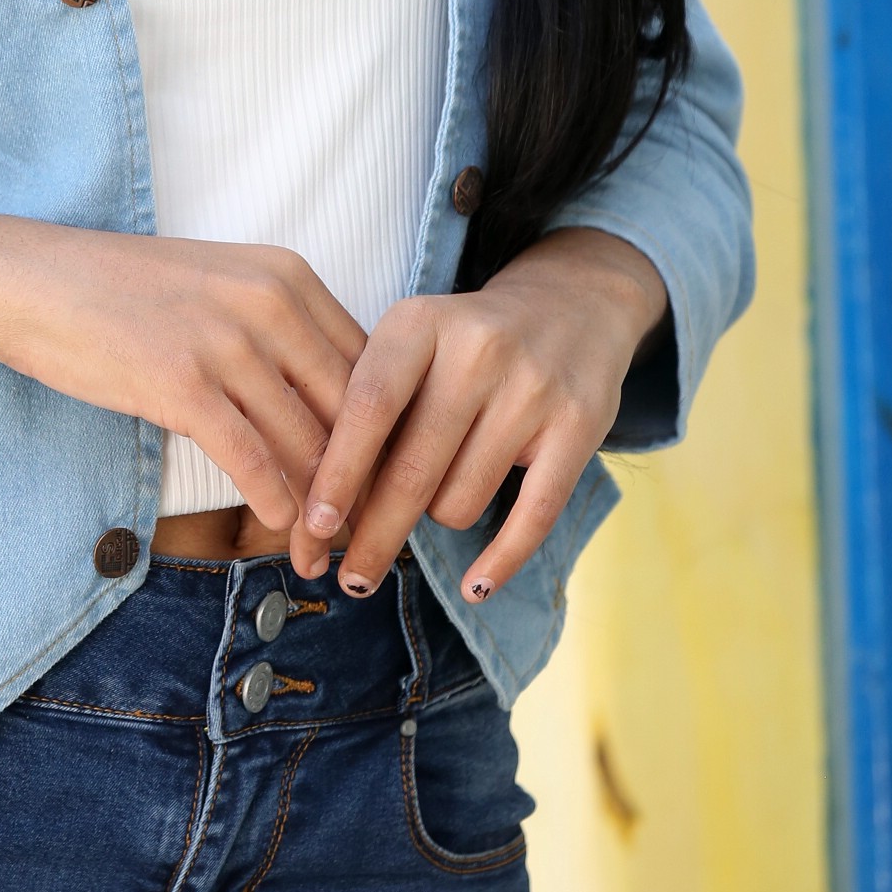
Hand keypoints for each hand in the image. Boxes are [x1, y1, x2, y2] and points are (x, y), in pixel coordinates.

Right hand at [0, 215, 367, 537]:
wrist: (30, 279)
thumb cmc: (123, 294)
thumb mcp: (220, 292)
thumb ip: (279, 336)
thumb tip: (330, 415)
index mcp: (288, 276)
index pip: (369, 367)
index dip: (385, 436)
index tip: (387, 489)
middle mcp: (270, 301)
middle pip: (351, 411)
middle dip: (364, 485)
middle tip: (367, 538)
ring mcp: (226, 340)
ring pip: (306, 443)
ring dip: (320, 511)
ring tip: (322, 554)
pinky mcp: (181, 380)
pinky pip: (251, 457)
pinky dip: (273, 501)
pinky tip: (278, 529)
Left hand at [286, 227, 669, 601]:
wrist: (570, 303)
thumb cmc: (464, 342)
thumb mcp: (412, 342)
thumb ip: (372, 406)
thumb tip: (328, 508)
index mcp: (420, 322)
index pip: (369, 407)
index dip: (338, 473)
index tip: (313, 527)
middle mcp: (477, 349)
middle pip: (412, 469)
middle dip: (376, 535)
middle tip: (353, 579)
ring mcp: (532, 388)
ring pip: (461, 500)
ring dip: (442, 514)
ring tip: (446, 489)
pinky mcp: (579, 425)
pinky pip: (532, 515)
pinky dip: (499, 560)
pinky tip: (475, 587)